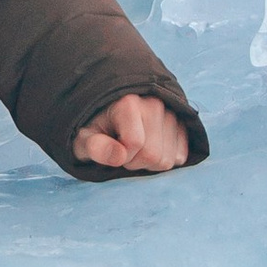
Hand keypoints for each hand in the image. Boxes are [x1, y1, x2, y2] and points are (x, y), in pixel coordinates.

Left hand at [73, 91, 188, 174]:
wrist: (111, 115)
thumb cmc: (95, 131)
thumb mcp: (83, 139)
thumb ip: (95, 147)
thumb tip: (119, 156)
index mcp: (128, 103)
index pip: (135, 143)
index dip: (120, 156)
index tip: (111, 148)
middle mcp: (154, 103)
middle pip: (153, 155)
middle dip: (135, 162)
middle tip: (123, 151)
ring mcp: (172, 112)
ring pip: (169, 159)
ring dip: (150, 163)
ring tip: (136, 148)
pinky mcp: (183, 124)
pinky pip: (180, 157)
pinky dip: (165, 160)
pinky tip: (151, 148)